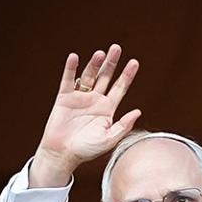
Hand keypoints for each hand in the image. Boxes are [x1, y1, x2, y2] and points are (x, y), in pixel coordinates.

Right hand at [30, 44, 140, 187]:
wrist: (63, 154)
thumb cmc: (87, 150)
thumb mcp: (109, 139)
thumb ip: (123, 126)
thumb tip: (138, 112)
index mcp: (107, 109)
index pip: (120, 88)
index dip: (127, 76)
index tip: (134, 62)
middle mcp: (95, 101)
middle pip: (105, 77)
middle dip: (111, 63)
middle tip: (116, 48)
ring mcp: (80, 97)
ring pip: (89, 76)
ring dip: (94, 64)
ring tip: (100, 54)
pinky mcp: (64, 97)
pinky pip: (68, 80)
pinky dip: (71, 69)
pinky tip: (75, 58)